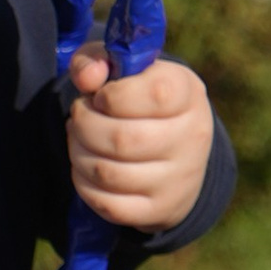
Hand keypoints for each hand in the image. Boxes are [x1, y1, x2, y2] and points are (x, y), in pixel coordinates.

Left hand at [64, 49, 212, 233]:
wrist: (174, 151)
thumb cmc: (138, 99)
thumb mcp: (122, 69)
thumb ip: (96, 60)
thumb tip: (87, 77)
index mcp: (187, 93)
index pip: (153, 94)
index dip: (111, 95)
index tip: (101, 95)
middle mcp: (192, 137)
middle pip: (121, 138)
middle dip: (84, 125)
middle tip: (79, 117)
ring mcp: (179, 178)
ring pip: (108, 173)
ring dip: (78, 154)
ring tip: (80, 140)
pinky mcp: (161, 209)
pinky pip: (109, 205)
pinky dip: (85, 186)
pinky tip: (86, 168)